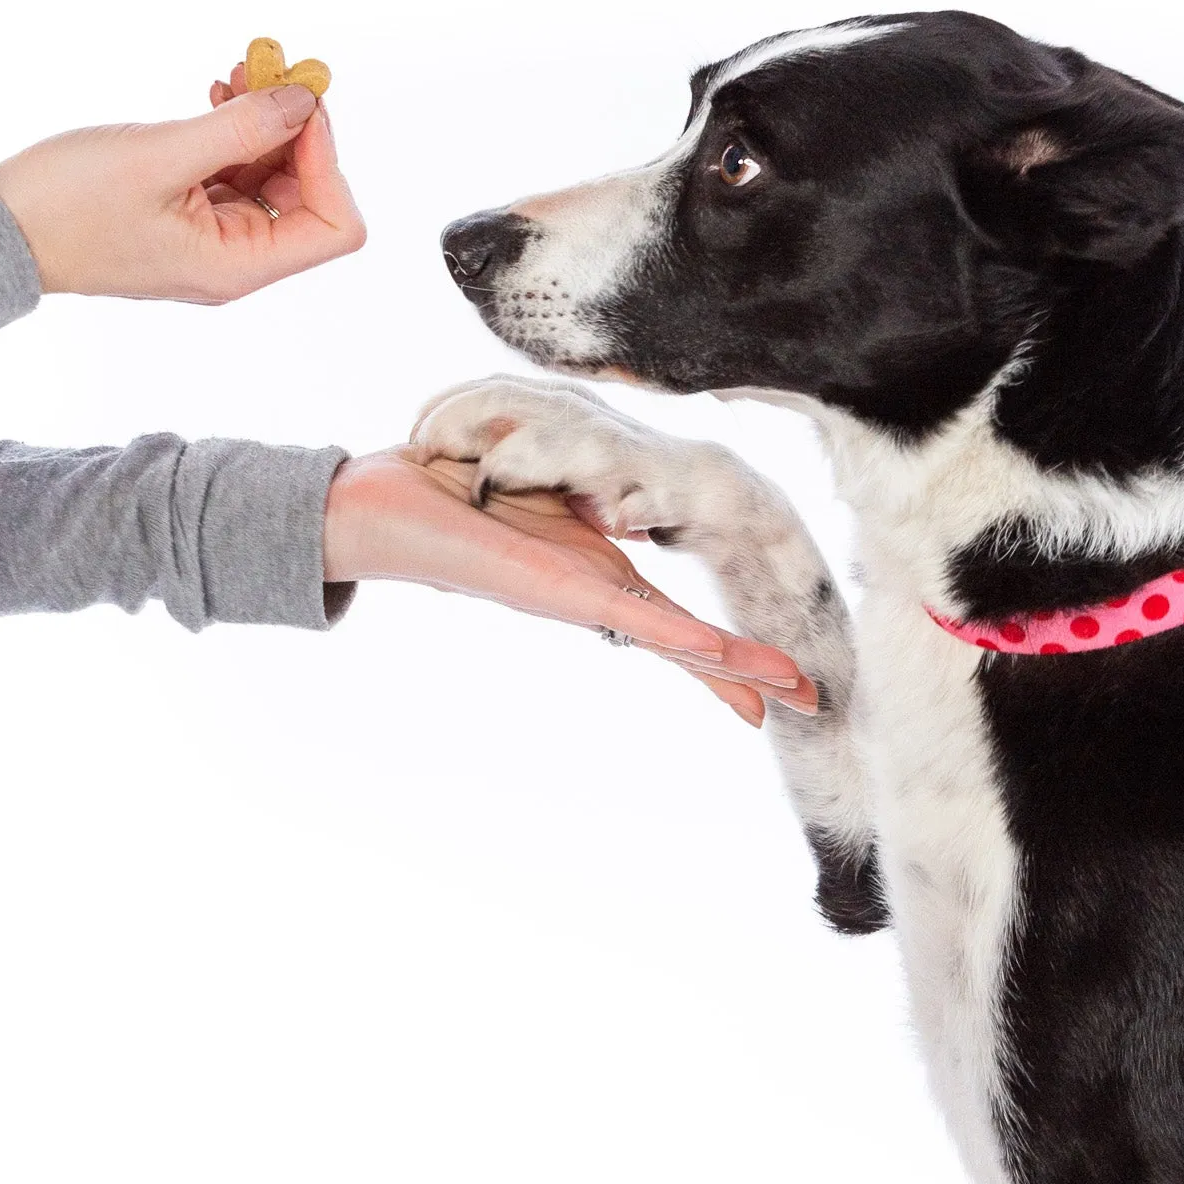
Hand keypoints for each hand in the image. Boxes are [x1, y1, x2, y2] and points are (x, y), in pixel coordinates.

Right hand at [0, 70, 363, 302]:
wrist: (0, 227)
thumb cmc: (67, 207)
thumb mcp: (159, 157)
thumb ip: (240, 131)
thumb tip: (304, 102)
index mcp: (240, 266)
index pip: (335, 226)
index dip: (329, 162)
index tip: (300, 105)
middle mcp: (238, 259)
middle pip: (311, 197)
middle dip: (299, 132)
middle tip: (272, 70)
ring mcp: (216, 237)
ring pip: (273, 178)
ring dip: (267, 122)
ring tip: (242, 71)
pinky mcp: (192, 214)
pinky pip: (236, 171)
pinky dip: (236, 131)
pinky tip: (218, 94)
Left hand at [323, 449, 818, 727]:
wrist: (376, 505)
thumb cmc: (444, 495)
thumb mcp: (533, 487)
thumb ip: (568, 491)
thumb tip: (587, 484)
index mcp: (590, 578)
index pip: (670, 619)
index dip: (722, 646)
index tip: (769, 673)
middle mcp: (589, 597)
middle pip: (683, 643)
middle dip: (745, 674)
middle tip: (807, 700)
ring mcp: (578, 599)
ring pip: (670, 639)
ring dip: (732, 667)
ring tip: (788, 692)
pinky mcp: (558, 591)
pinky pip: (629, 617)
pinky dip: (679, 639)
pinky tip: (720, 656)